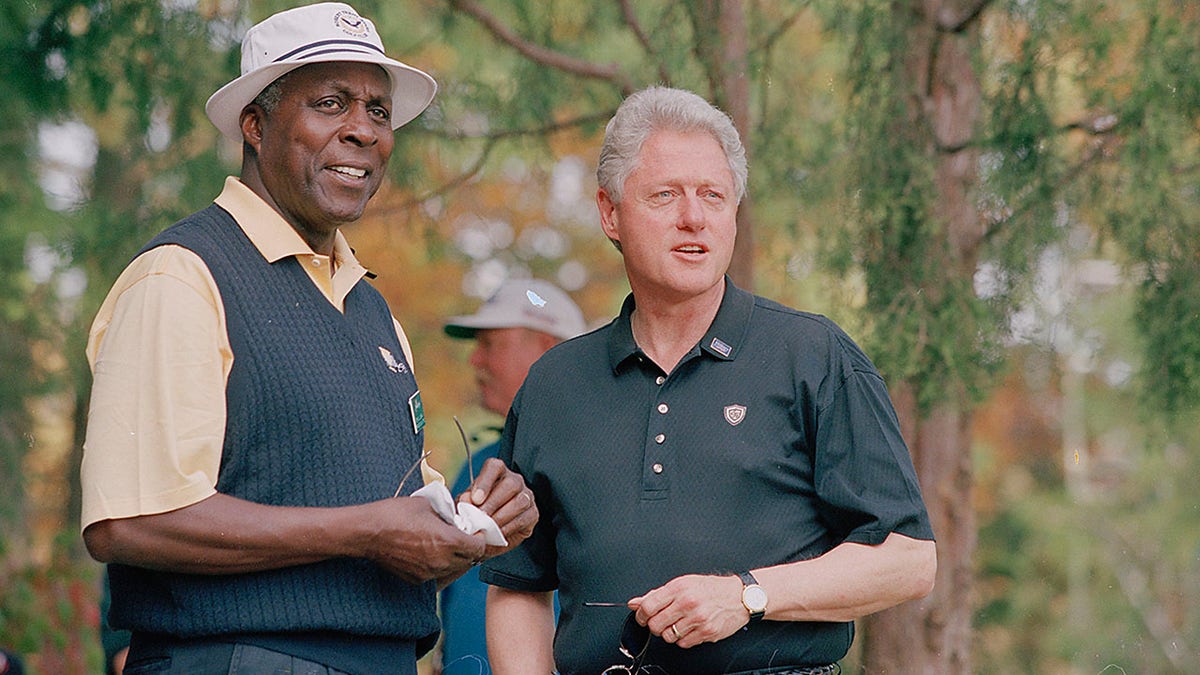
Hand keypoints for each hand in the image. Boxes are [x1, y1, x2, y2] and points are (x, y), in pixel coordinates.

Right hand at [362, 496, 485, 583]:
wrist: (368, 532)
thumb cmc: (396, 513)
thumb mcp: (428, 504)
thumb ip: (448, 512)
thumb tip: (457, 516)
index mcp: (448, 541)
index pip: (478, 547)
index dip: (480, 538)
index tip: (476, 531)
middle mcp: (441, 561)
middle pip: (468, 560)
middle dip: (469, 548)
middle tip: (463, 536)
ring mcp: (428, 573)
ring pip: (452, 568)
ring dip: (454, 557)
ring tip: (445, 543)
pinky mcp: (416, 579)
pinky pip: (435, 573)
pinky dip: (437, 564)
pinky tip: (428, 551)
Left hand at [458, 457, 537, 556]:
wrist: (486, 536)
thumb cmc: (475, 515)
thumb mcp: (466, 506)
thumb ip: (465, 501)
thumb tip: (467, 500)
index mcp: (496, 473)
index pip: (494, 467)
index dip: (485, 482)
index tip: (475, 499)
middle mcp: (515, 481)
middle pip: (511, 483)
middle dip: (494, 502)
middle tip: (481, 517)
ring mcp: (527, 496)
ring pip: (521, 501)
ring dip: (502, 516)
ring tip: (488, 526)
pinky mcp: (533, 514)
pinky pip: (525, 518)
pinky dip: (510, 527)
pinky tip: (499, 533)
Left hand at [630, 574, 748, 648]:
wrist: (739, 596)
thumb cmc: (710, 589)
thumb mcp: (683, 583)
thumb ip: (657, 594)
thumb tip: (635, 603)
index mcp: (679, 588)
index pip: (648, 606)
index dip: (641, 615)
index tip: (642, 617)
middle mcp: (687, 603)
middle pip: (655, 624)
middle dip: (654, 625)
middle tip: (661, 621)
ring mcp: (697, 619)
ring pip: (668, 636)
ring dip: (669, 633)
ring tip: (678, 624)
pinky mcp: (706, 632)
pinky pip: (683, 643)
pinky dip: (683, 639)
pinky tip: (689, 628)